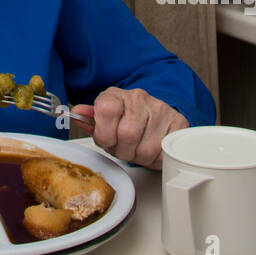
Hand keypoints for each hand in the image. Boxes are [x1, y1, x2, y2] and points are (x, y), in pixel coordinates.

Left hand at [70, 88, 187, 168]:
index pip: (106, 110)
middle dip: (123, 150)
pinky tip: (152, 149)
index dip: (104, 133)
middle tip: (125, 148)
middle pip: (127, 134)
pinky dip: (156, 158)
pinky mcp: (178, 123)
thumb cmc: (126, 121)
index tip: (107, 139)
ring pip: (146, 148)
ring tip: (138, 149)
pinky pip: (164, 152)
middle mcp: (139, 99)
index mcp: (116, 96)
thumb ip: (91, 120)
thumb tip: (78, 113)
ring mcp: (160, 110)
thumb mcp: (104, 120)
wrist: (155, 115)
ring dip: (140, 157)